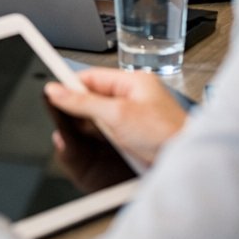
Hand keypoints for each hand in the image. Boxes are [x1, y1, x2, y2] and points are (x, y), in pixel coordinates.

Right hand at [45, 67, 188, 169]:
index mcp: (133, 81)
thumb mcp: (117, 115)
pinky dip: (102, 137)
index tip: (52, 93)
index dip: (71, 85)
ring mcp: (135, 117)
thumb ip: (83, 102)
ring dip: (93, 126)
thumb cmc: (166, 134)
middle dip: (80, 109)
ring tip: (89, 133)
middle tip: (66, 118)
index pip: (92, 77)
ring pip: (100, 116)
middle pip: (94, 96)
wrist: (186, 162)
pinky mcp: (135, 136)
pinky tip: (101, 143)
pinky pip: (109, 131)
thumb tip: (56, 91)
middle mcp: (134, 96)